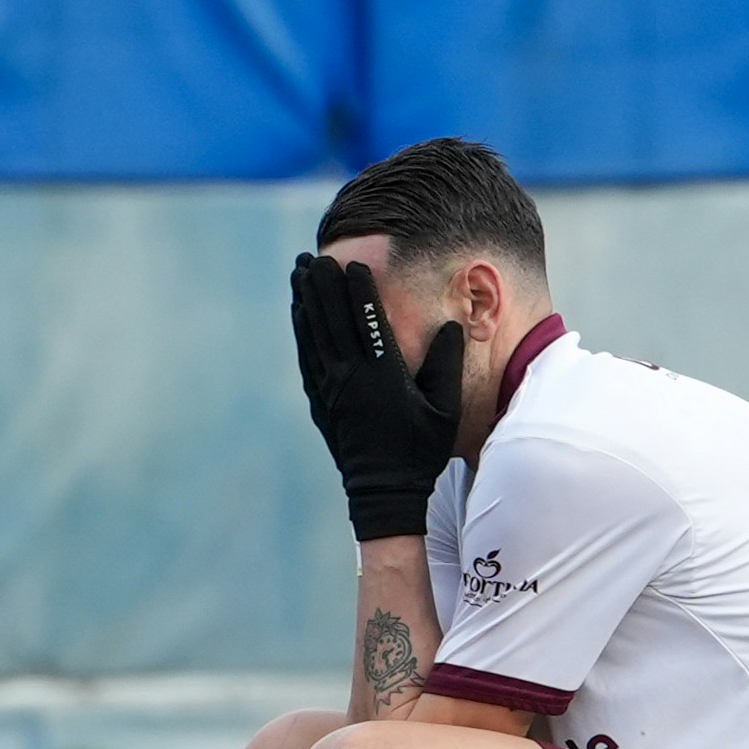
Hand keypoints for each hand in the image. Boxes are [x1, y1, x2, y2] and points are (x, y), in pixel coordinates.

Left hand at [291, 253, 466, 542]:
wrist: (383, 492)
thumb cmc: (420, 451)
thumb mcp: (445, 410)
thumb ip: (446, 366)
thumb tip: (450, 326)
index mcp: (384, 377)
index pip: (368, 324)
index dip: (359, 292)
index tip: (353, 264)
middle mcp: (352, 379)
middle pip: (333, 323)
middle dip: (323, 286)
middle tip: (314, 256)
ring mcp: (332, 390)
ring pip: (314, 336)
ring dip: (306, 301)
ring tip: (299, 272)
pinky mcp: (321, 401)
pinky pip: (307, 358)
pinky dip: (302, 331)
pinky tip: (298, 313)